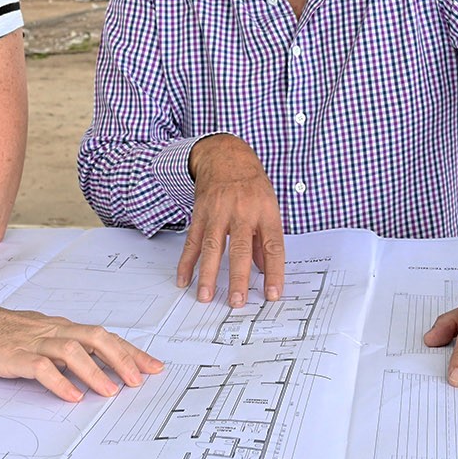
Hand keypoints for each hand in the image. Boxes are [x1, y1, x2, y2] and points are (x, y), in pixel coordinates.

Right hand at [0, 300, 162, 402]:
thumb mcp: (37, 336)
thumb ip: (63, 348)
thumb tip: (93, 365)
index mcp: (60, 327)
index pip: (103, 337)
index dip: (130, 352)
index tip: (154, 367)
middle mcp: (51, 331)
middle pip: (96, 337)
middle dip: (122, 358)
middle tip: (141, 380)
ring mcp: (31, 343)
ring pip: (71, 350)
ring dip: (94, 371)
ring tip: (111, 392)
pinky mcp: (12, 356)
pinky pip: (40, 367)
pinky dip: (58, 381)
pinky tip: (71, 396)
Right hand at [177, 135, 284, 307]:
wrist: (226, 156)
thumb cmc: (251, 184)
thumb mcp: (268, 206)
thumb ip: (266, 239)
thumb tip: (266, 271)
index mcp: (265, 212)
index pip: (274, 246)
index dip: (274, 272)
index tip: (273, 295)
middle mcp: (242, 212)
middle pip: (241, 249)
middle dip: (238, 277)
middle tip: (236, 302)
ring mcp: (219, 212)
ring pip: (212, 247)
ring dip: (207, 274)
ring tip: (205, 296)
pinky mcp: (200, 213)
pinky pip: (193, 241)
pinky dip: (186, 261)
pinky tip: (183, 279)